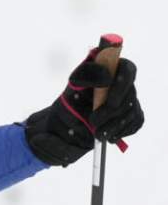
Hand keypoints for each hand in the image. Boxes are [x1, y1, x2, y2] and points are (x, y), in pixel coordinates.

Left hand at [25, 51, 143, 165]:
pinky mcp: (133, 114)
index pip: (127, 68)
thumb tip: (106, 75)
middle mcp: (124, 83)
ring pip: (131, 111)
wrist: (70, 122)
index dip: (123, 82)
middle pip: (129, 95)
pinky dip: (120, 132)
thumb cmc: (72, 97)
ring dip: (113, 125)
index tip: (110, 99)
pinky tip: (108, 135)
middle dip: (110, 111)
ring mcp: (130, 98)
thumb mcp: (74, 83)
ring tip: (96, 132)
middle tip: (93, 121)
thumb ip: (87, 74)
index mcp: (111, 69)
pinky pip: (134, 123)